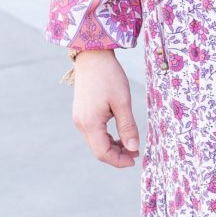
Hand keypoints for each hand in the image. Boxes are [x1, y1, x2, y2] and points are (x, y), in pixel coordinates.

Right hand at [70, 49, 140, 168]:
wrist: (92, 56)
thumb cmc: (109, 76)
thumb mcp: (123, 102)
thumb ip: (127, 127)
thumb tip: (134, 148)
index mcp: (90, 123)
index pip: (103, 153)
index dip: (119, 160)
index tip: (136, 158)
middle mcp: (81, 124)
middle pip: (98, 150)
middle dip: (117, 155)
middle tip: (136, 153)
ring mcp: (79, 119)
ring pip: (96, 142)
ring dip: (112, 147)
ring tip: (130, 144)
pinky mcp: (81, 113)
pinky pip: (93, 133)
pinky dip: (106, 137)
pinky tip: (119, 134)